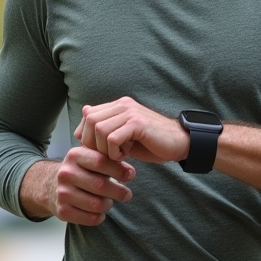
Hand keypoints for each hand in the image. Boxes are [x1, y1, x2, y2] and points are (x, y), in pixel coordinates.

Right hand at [49, 146, 135, 225]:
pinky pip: (91, 218)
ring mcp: (62, 193)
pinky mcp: (62, 211)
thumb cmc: (79, 171)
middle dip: (119, 191)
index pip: (101, 162)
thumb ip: (109, 160)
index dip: (119, 170)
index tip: (130, 175)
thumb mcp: (89, 157)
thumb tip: (129, 172)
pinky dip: (100, 217)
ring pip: (97, 204)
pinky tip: (99, 212)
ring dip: (108, 204)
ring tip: (109, 201)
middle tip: (126, 194)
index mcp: (74, 156)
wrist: (50, 185)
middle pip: (100, 185)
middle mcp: (66, 174)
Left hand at [75, 96, 189, 163]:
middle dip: (92, 142)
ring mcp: (130, 112)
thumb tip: (81, 125)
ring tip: (118, 155)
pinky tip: (124, 155)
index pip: (88, 115)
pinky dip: (114, 151)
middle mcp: (122, 105)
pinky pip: (113, 138)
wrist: (179, 143)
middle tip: (106, 155)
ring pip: (99, 129)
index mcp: (118, 106)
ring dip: (104, 148)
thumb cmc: (151, 143)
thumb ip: (105, 130)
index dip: (86, 134)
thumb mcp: (124, 137)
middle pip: (90, 120)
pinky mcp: (138, 124)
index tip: (98, 150)